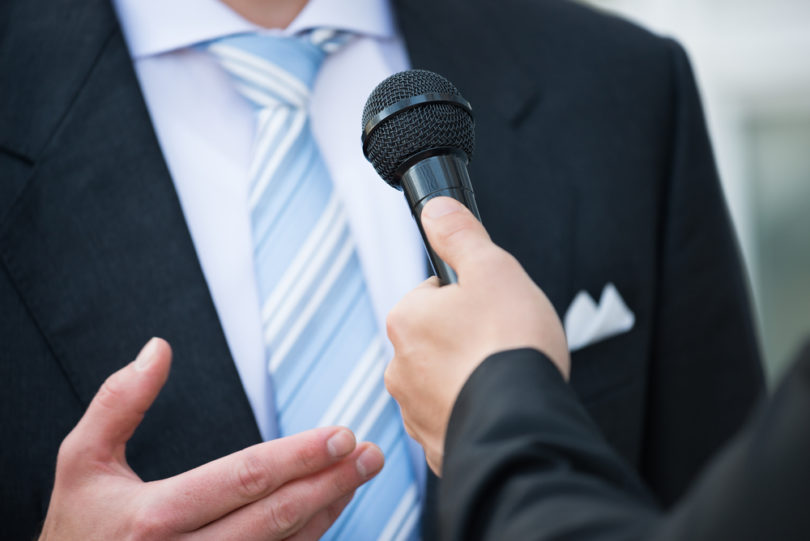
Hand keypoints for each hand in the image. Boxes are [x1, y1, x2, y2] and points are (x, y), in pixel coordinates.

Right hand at [39, 338, 383, 540]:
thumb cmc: (78, 527)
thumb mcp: (81, 462)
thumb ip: (118, 403)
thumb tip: (157, 349)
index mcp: (155, 518)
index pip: (243, 479)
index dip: (299, 456)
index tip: (340, 434)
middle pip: (276, 515)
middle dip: (330, 481)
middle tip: (370, 454)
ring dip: (328, 509)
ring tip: (360, 474)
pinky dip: (310, 536)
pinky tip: (330, 508)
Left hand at [384, 197, 568, 475]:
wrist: (521, 425)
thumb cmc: (508, 348)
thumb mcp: (492, 268)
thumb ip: (460, 234)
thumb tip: (436, 208)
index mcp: (407, 318)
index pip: (433, 294)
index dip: (468, 296)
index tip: (491, 307)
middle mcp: (399, 365)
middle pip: (437, 338)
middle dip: (466, 339)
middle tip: (502, 343)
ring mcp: (413, 408)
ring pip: (443, 380)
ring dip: (467, 377)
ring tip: (502, 377)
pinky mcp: (434, 444)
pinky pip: (452, 417)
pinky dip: (470, 411)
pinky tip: (495, 406)